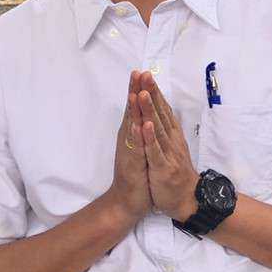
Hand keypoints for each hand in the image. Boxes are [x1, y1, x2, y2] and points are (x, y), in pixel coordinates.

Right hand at [106, 71, 152, 225]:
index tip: (142, 72)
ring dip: (134, 110)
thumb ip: (141, 132)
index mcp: (133, 134)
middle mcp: (129, 139)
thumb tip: (144, 115)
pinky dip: (137, 136)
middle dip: (135, 92)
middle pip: (132, 111)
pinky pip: (135, 148)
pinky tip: (138, 124)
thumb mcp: (141, 148)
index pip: (136, 107)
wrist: (128, 200)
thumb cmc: (137, 173)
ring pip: (132, 126)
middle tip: (137, 72)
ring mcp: (130, 150)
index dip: (138, 90)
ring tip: (136, 92)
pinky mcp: (133, 164)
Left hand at [136, 74, 199, 220]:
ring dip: (150, 110)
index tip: (145, 75)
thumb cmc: (175, 173)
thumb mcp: (172, 148)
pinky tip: (145, 126)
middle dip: (152, 93)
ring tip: (143, 93)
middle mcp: (171, 140)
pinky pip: (155, 151)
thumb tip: (162, 113)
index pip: (163, 109)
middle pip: (160, 113)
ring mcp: (168, 153)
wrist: (186, 199)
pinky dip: (150, 138)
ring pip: (157, 129)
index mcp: (171, 135)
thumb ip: (167, 131)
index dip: (154, 92)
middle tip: (145, 75)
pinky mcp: (163, 168)